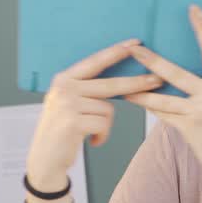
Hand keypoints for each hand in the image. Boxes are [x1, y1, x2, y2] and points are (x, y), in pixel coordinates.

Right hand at [25, 39, 162, 188]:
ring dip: (104, 125)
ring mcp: (67, 104)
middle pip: (110, 85)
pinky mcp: (73, 122)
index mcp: (64, 79)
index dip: (116, 52)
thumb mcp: (69, 103)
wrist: (44, 159)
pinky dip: (102, 136)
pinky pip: (103, 125)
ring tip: (90, 132)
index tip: (135, 43)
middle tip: (157, 80)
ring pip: (107, 110)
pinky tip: (90, 140)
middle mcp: (64, 88)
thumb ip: (87, 90)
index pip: (95, 62)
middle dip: (136, 84)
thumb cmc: (62, 130)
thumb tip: (121, 82)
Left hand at [123, 5, 201, 184]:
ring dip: (140, 90)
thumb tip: (201, 81)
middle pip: (176, 72)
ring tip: (122, 85)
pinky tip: (136, 102)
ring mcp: (200, 111)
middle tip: (134, 48)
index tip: (193, 9)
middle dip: (152, 61)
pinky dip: (150, 108)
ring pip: (162, 97)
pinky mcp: (190, 128)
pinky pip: (164, 115)